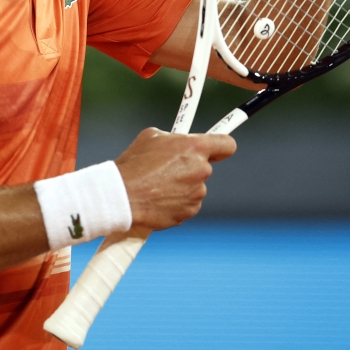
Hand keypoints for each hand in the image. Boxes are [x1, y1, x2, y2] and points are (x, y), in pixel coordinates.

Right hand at [114, 127, 235, 230]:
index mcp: (195, 147)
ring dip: (182, 186)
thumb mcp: (151, 137)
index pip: (227, 144)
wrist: (122, 195)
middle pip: (205, 167)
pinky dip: (176, 202)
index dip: (222, 146)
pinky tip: (158, 198)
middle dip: (190, 167)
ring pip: (195, 187)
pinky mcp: (189, 211)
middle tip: (170, 168)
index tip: (217, 149)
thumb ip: (172, 138)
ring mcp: (197, 193)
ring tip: (158, 185)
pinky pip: (187, 204)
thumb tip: (176, 141)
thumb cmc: (134, 163)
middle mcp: (201, 170)